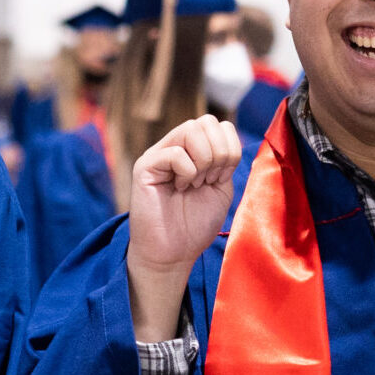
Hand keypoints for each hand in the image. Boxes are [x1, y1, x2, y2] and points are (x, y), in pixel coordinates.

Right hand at [126, 115, 240, 341]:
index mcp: (194, 150)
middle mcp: (175, 146)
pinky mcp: (144, 167)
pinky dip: (187, 173)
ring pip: (191, 129)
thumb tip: (226, 133)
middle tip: (210, 180)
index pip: (219, 125)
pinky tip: (179, 188)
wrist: (173, 253)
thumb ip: (225, 159)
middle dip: (219, 153)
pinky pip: (176, 154)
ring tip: (195, 184)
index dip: (230, 148)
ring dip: (204, 161)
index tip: (222, 177)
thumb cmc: (195, 223)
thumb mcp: (221, 186)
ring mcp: (158, 154)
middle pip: (205, 121)